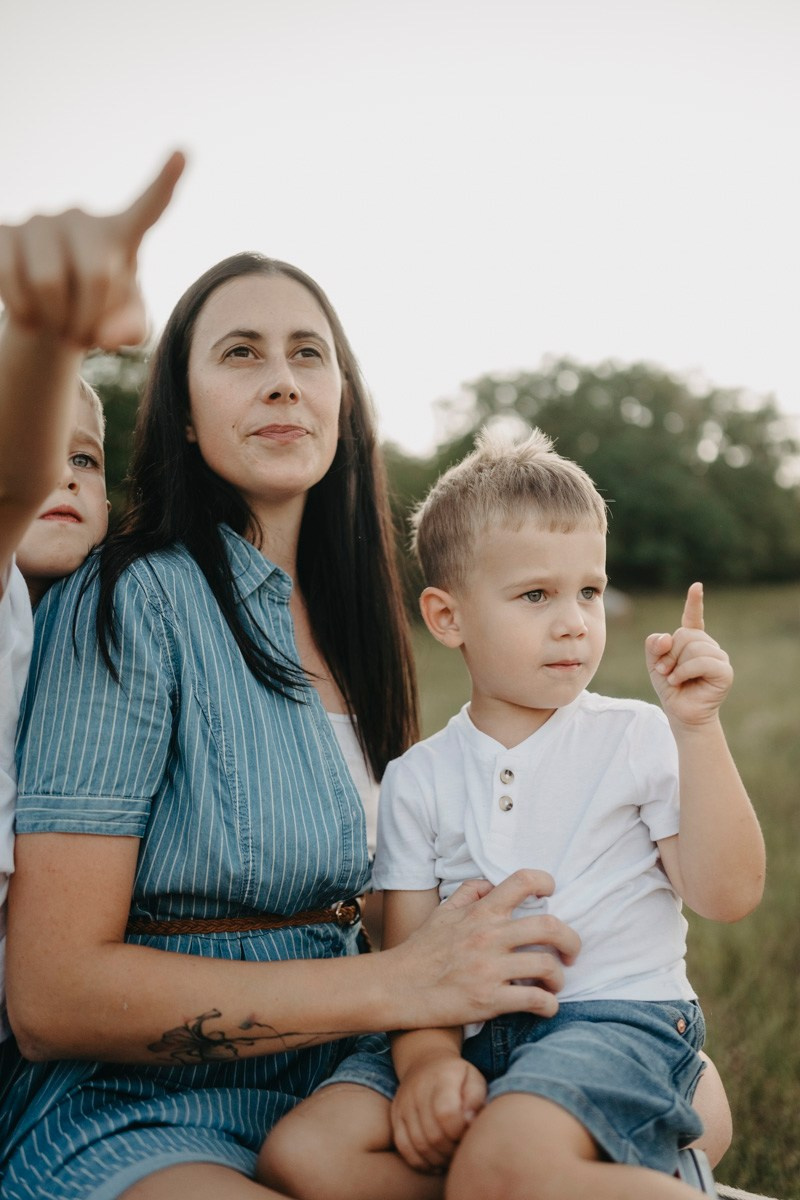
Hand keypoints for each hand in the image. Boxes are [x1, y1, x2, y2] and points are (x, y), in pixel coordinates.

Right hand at [0, 151, 184, 349]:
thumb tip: (107, 335)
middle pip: (95, 275)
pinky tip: (29, 319)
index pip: (149, 207)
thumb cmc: (100, 314)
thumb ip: (131, 330)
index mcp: (121, 234)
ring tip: (57, 326)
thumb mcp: (125, 326)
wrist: (52, 314)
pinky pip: (9, 276)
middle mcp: (81, 218)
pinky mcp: (3, 230)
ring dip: (55, 320)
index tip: (183, 153)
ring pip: (47, 281)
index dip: (165, 182)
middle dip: (89, 319)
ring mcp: (40, 220)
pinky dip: (22, 312)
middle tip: (83, 337)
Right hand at [390, 869, 580, 1028]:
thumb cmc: (419, 950)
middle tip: (571, 952)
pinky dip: (549, 1005)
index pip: (522, 882)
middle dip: (571, 940)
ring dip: (559, 977)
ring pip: (547, 966)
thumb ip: (467, 893)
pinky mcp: (489, 1000)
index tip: (551, 892)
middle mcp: (489, 936)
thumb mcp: (442, 912)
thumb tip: (489, 884)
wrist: (396, 986)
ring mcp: (490, 969)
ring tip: (555, 983)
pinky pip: (534, 1001)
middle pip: (550, 926)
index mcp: (480, 912)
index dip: (545, 882)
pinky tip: (546, 1006)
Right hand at [392, 1054, 486, 1172]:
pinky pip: (403, 1146)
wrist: (424, 1061)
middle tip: (460, 1150)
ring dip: (437, 1159)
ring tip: (449, 1157)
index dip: (459, 1132)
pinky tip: (434, 1163)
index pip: (447, 1114)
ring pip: (418, 1144)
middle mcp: (418, 1090)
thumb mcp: (473, 1078)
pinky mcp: (395, 1115)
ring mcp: (404, 1103)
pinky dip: (420, 1162)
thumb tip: (470, 1122)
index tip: (467, 1133)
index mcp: (442, 1078)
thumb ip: (476, 1100)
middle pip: (433, 1134)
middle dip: (451, 1150)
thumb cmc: (456, 1076)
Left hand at [645, 582, 732, 727]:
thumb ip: (654, 646)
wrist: (681, 713)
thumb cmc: (671, 688)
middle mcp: (708, 646)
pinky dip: (684, 671)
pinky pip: (700, 661)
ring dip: (675, 665)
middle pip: (685, 635)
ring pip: (693, 647)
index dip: (694, 603)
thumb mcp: (655, 664)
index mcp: (693, 642)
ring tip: (673, 678)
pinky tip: (679, 681)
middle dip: (669, 654)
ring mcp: (719, 657)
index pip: (693, 618)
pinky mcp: (724, 671)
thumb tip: (666, 637)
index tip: (696, 587)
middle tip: (665, 671)